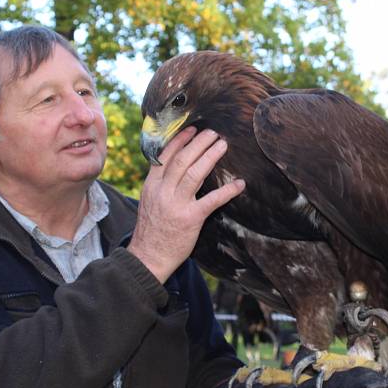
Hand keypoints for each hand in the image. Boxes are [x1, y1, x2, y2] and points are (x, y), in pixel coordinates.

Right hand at [127, 127, 244, 282]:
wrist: (148, 258)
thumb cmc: (151, 231)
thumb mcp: (149, 202)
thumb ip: (161, 185)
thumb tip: (178, 169)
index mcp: (151, 186)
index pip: (165, 157)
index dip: (180, 141)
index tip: (192, 130)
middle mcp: (162, 192)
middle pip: (182, 160)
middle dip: (199, 143)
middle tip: (213, 133)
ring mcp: (176, 204)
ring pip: (194, 173)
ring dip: (210, 156)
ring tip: (222, 145)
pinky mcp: (191, 219)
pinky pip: (212, 200)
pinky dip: (227, 190)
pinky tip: (239, 184)